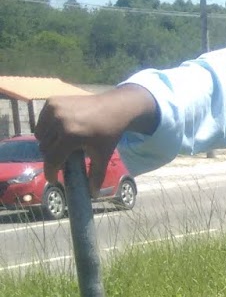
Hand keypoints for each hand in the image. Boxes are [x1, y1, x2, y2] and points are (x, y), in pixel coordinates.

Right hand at [35, 86, 158, 188]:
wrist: (115, 107)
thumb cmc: (109, 133)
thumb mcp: (104, 155)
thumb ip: (97, 175)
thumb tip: (92, 194)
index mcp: (71, 135)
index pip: (52, 159)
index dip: (51, 172)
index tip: (53, 180)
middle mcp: (59, 121)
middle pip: (45, 147)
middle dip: (52, 157)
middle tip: (63, 159)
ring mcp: (54, 109)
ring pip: (40, 134)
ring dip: (47, 142)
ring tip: (61, 144)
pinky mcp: (52, 101)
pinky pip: (42, 121)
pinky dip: (47, 128)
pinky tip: (60, 130)